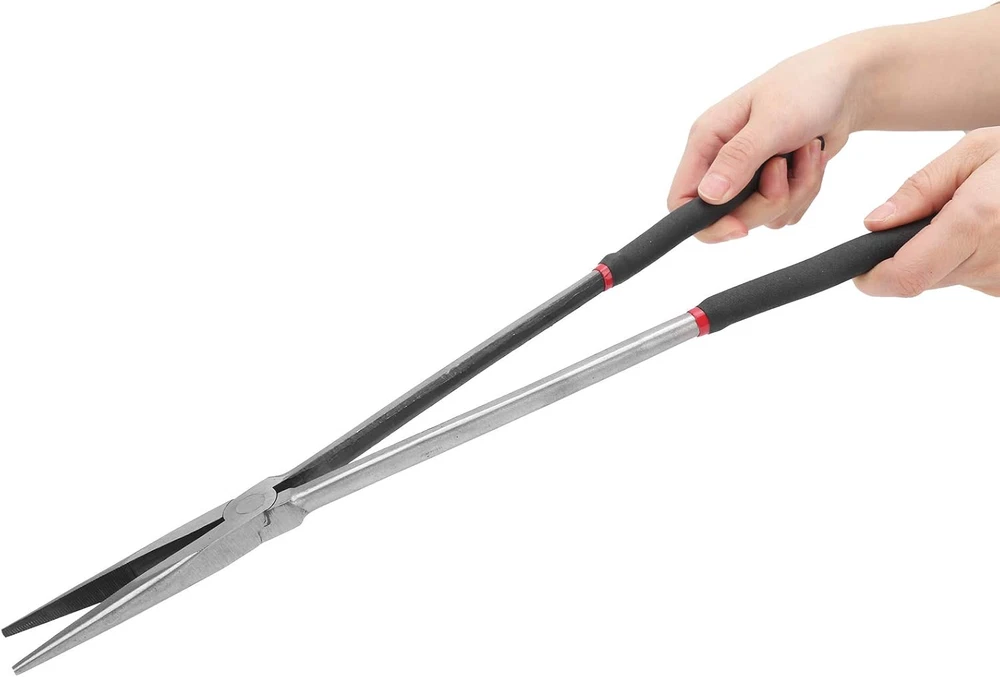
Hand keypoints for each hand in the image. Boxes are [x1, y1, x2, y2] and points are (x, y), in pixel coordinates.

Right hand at [668, 36, 869, 241]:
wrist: (849, 83)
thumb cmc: (806, 87)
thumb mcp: (772, 120)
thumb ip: (738, 159)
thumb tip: (708, 196)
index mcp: (707, 142)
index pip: (681, 200)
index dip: (704, 222)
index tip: (739, 228)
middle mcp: (722, 162)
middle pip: (727, 217)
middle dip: (766, 200)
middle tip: (785, 168)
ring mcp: (748, 175)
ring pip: (762, 216)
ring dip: (795, 191)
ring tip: (807, 151)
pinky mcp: (774, 183)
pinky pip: (785, 211)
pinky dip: (806, 190)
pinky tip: (813, 158)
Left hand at [855, 127, 999, 297]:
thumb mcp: (973, 152)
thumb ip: (919, 190)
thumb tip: (874, 224)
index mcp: (976, 221)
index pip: (906, 276)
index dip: (874, 279)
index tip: (859, 270)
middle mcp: (993, 258)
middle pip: (921, 278)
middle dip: (908, 254)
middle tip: (931, 217)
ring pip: (946, 279)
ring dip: (942, 254)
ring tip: (973, 215)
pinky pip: (974, 278)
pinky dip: (970, 258)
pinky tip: (992, 230)